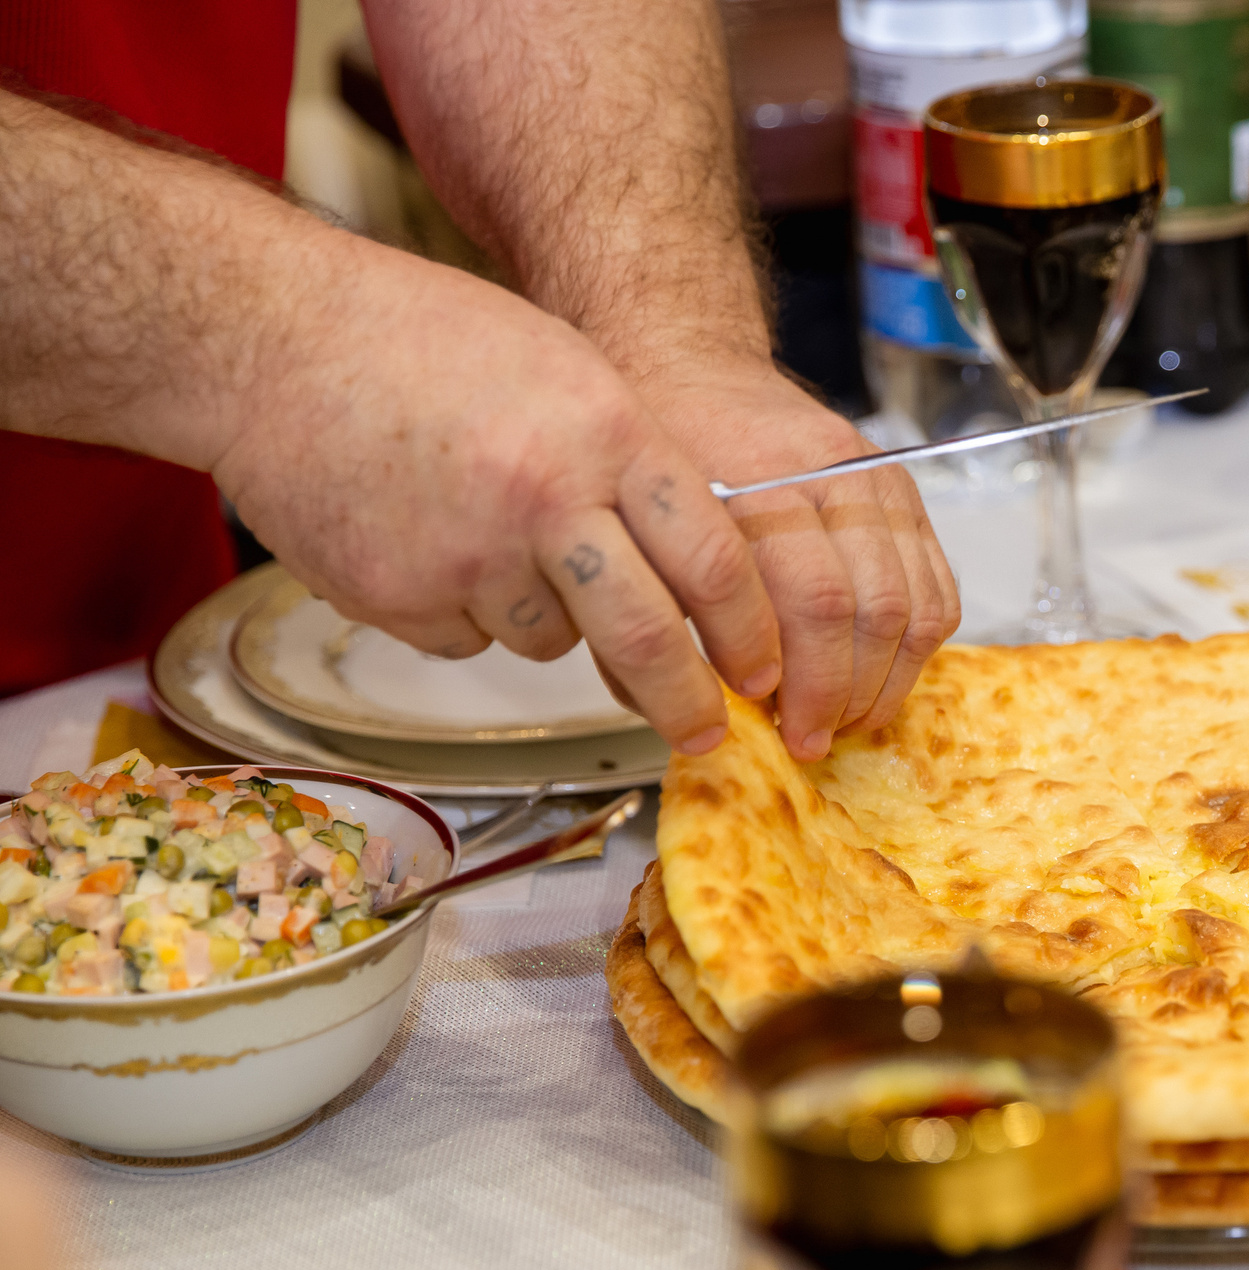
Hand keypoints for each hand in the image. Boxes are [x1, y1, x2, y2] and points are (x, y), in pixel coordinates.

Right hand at [210, 243, 782, 755]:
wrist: (269, 342)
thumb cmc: (427, 342)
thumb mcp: (567, 371)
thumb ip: (634, 462)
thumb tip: (702, 563)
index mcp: (606, 433)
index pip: (713, 561)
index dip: (748, 632)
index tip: (763, 671)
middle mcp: (545, 500)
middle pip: (645, 637)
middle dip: (685, 701)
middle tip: (704, 732)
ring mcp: (467, 557)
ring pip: (551, 639)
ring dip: (545, 614)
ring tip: (492, 535)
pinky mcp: (399, 599)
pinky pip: (466, 635)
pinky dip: (463, 608)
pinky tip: (429, 540)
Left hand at [631, 361, 961, 758]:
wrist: (693, 368)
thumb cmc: (658, 452)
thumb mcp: (631, 528)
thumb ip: (653, 618)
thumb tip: (686, 710)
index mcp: (753, 482)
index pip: (811, 603)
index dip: (807, 685)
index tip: (782, 729)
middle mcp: (822, 476)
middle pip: (869, 612)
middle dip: (846, 695)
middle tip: (815, 737)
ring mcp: (872, 481)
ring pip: (913, 607)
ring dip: (886, 681)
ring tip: (851, 717)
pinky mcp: (902, 492)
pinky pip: (938, 588)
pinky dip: (917, 647)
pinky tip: (880, 675)